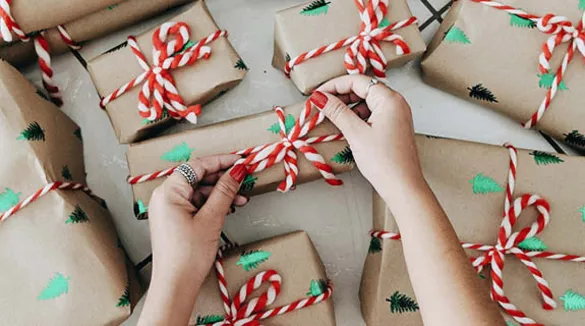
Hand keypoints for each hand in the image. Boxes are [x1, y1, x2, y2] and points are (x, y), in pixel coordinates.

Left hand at [139, 155, 247, 325]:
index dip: (221, 161)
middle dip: (222, 178)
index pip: (197, 166)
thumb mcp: (211, 218)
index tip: (241, 160)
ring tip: (242, 198)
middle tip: (244, 178)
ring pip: (198, 191)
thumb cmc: (188, 255)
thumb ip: (225, 191)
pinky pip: (195, 203)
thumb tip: (237, 170)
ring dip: (220, 193)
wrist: (175, 285)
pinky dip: (212, 204)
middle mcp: (164, 197)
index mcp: (168, 192)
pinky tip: (229, 208)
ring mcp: (168, 209)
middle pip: (197, 177)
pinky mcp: (174, 220)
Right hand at [309, 74, 423, 199]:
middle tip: (321, 105)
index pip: (357, 81)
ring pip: (367, 102)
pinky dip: (357, 117)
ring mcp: (396, 115)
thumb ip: (337, 112)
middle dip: (340, 95)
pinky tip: (345, 126)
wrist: (403, 187)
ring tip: (330, 117)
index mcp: (389, 99)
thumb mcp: (356, 133)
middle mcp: (396, 103)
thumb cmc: (384, 162)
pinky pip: (372, 114)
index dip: (334, 85)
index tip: (317, 94)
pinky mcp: (393, 127)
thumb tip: (319, 97)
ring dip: (348, 107)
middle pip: (363, 89)